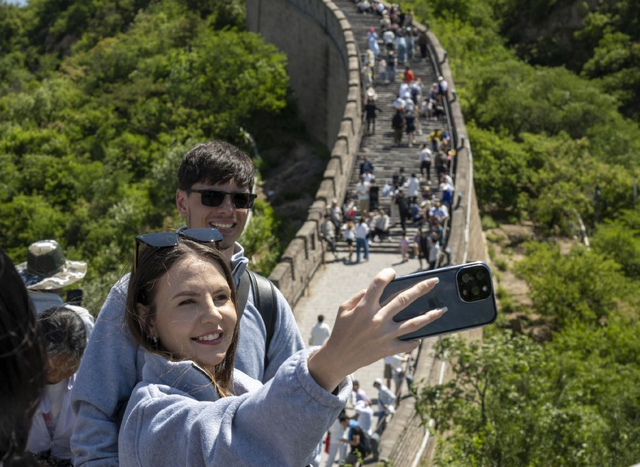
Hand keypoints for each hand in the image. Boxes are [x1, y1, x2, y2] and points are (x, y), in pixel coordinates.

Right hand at [307, 268, 444, 391]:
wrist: (339, 358)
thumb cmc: (341, 330)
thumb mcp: (343, 309)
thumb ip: (358, 296)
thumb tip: (373, 289)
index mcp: (364, 307)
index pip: (379, 284)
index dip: (387, 274)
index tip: (393, 272)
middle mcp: (377, 320)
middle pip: (404, 300)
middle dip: (421, 288)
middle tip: (433, 281)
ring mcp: (385, 336)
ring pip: (413, 323)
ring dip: (430, 316)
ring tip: (442, 309)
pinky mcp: (388, 349)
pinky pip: (407, 344)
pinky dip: (415, 341)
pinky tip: (420, 336)